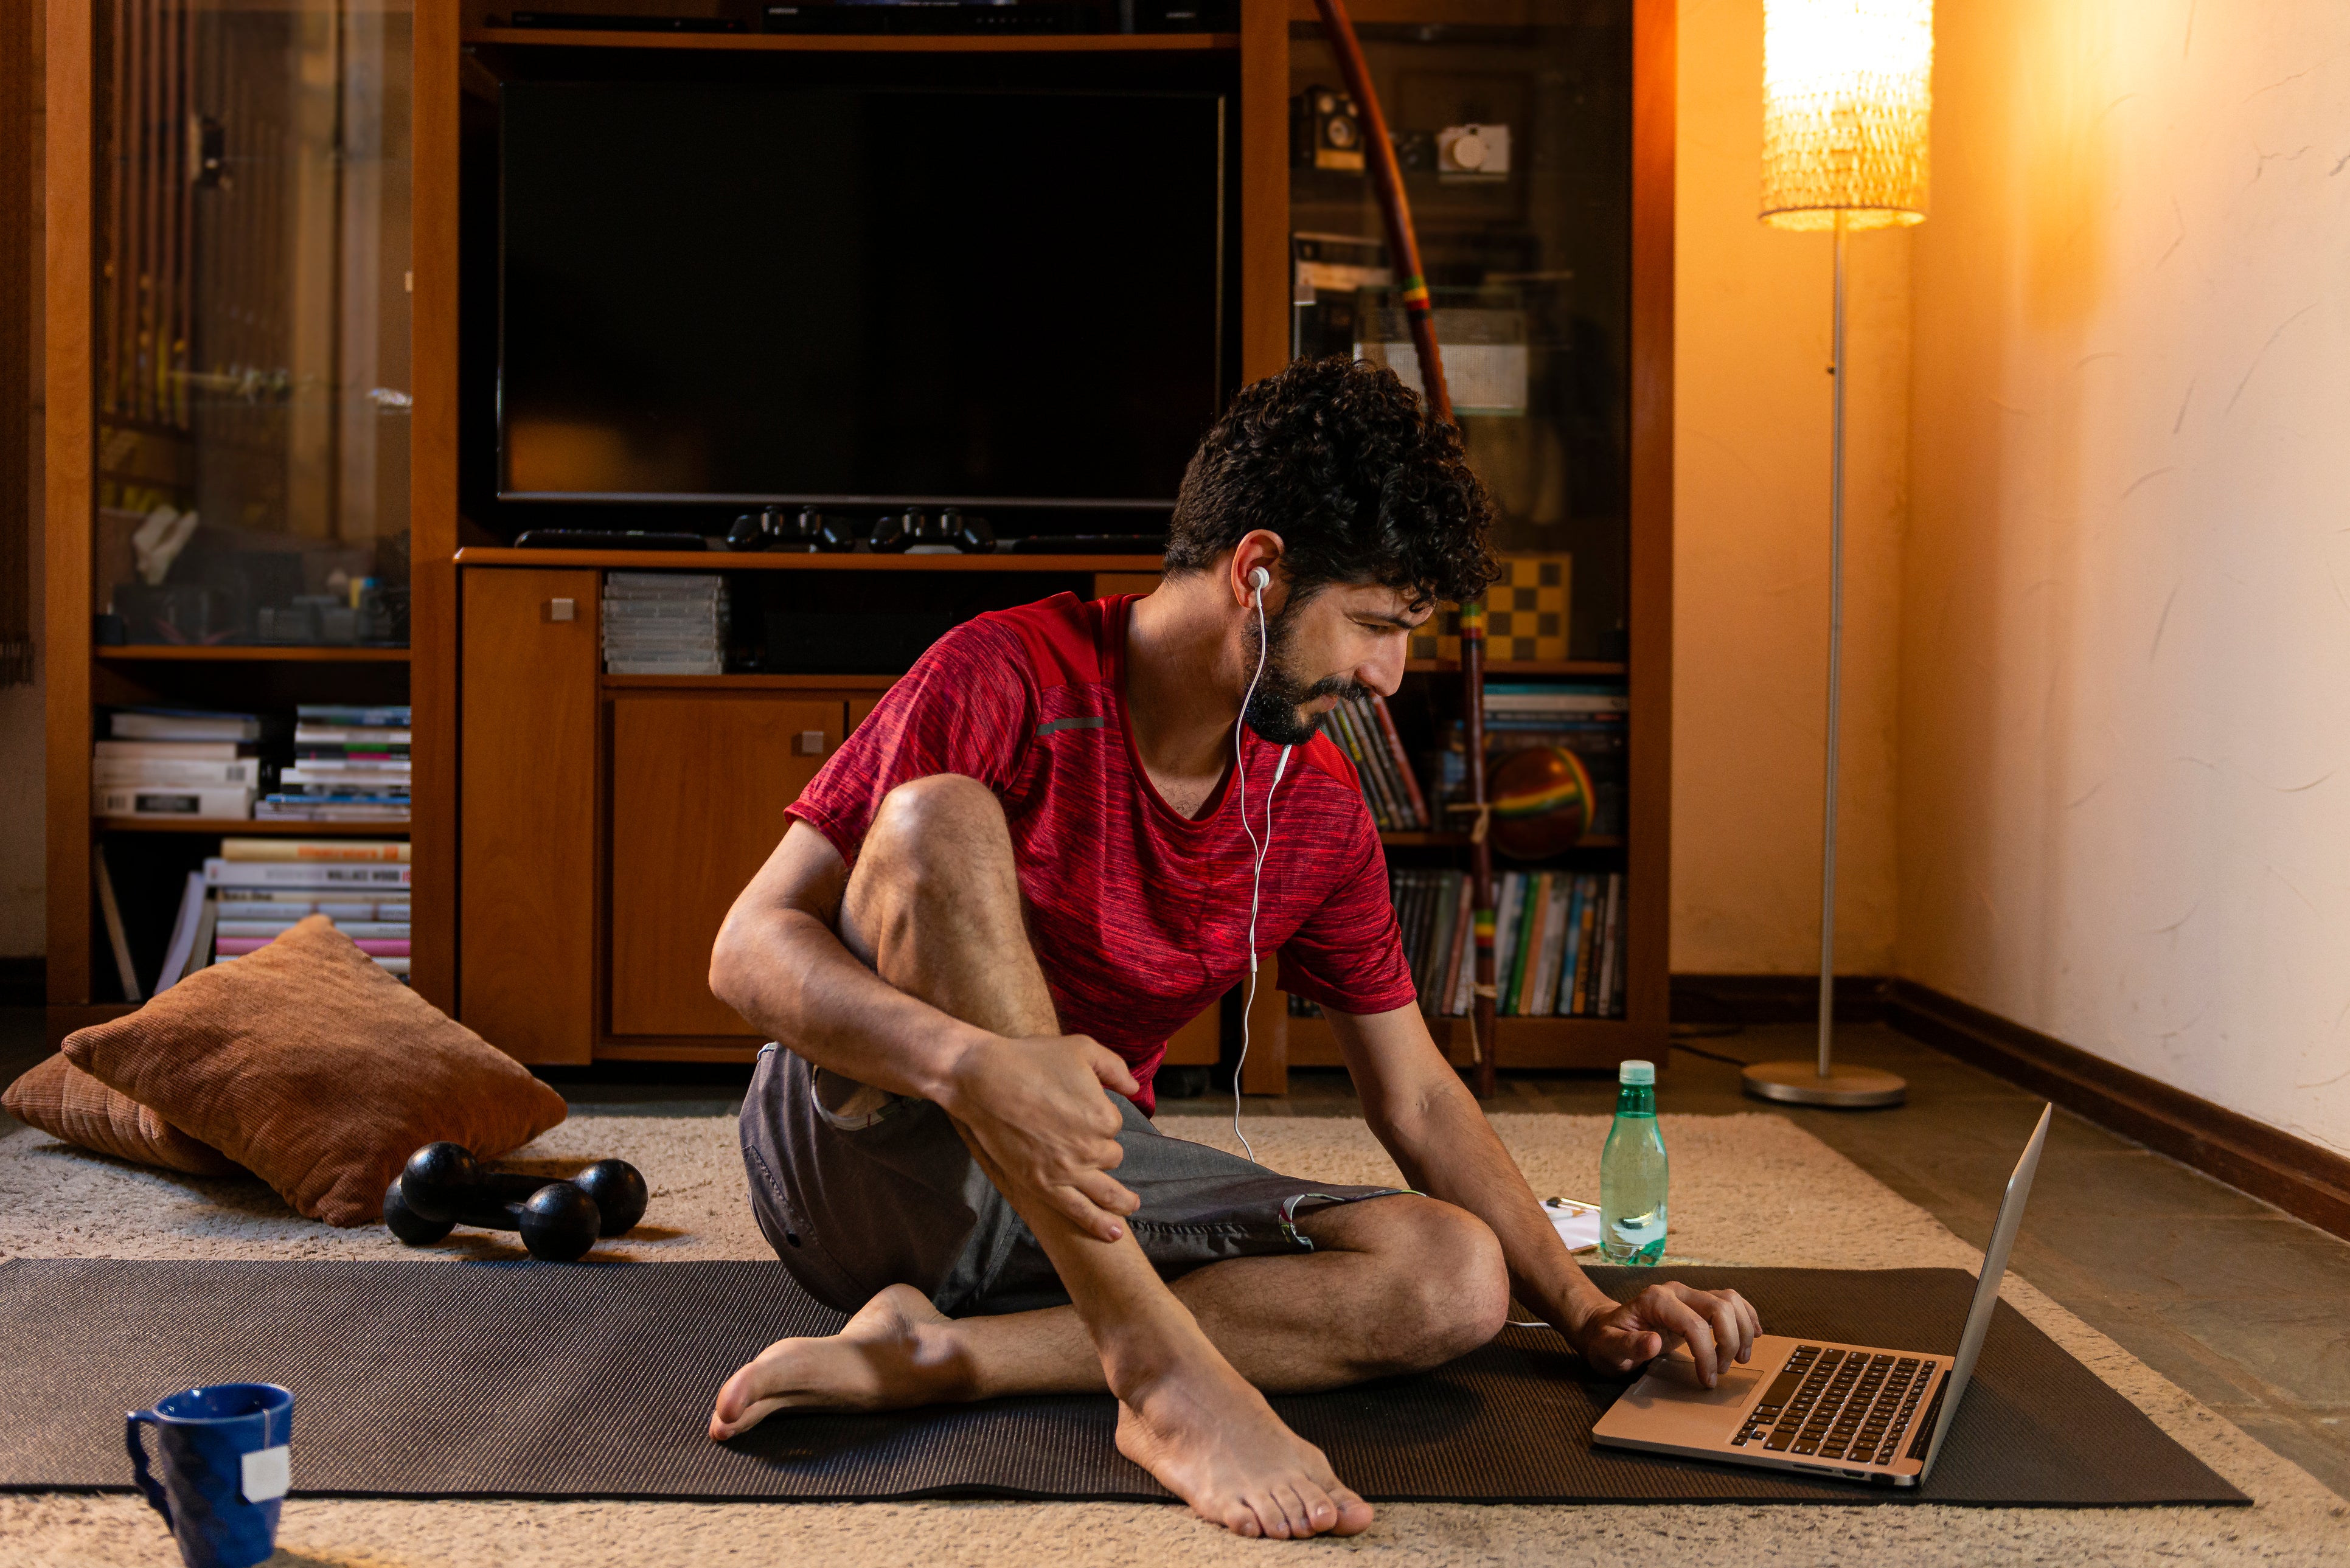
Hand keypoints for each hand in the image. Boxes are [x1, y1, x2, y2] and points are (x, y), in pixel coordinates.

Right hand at [941, 1032, 1142, 1241]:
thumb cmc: (1030, 1059)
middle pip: (1110, 1156)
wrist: (982, 1080)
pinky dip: (1099, 1224)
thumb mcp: (1081, 1048)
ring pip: (1106, 1191)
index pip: (1114, 1125)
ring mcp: (1067, 1171)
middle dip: (1100, 1148)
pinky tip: (1114, 1234)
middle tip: (1083, 1140)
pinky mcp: (1043, 1185)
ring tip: (1131, 1206)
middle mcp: (1091, 1148)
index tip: (1079, 1108)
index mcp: (1104, 1116)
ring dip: (1122, 1201)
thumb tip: (1135, 1088)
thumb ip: (1114, 1068)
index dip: (1098, 1115)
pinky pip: (1079, 1211)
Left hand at [1568, 1283, 1759, 1387]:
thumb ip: (1630, 1346)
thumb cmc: (1606, 1341)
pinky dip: (1745, 1316)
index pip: (1695, 1325)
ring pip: (1729, 1300)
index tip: (1708, 1379)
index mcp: (1656, 1301)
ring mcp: (1687, 1294)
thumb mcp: (1609, 1349)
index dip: (1707, 1354)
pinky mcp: (1696, 1302)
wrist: (1604, 1329)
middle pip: (1719, 1307)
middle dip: (1729, 1342)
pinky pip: (1729, 1301)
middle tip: (1722, 1371)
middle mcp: (1675, 1292)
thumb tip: (1654, 1342)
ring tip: (1740, 1358)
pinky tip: (1753, 1333)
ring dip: (1742, 1329)